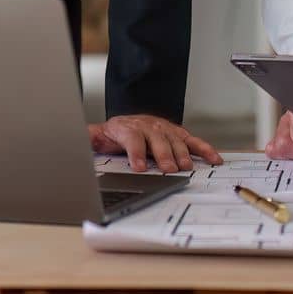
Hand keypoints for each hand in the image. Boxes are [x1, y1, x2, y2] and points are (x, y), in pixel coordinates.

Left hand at [89, 114, 222, 172]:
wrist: (124, 123)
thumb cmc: (113, 135)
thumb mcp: (96, 137)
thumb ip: (89, 139)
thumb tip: (79, 139)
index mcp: (126, 128)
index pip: (133, 139)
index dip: (137, 153)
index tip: (139, 167)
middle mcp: (147, 125)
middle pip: (157, 139)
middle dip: (163, 155)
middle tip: (168, 169)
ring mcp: (164, 128)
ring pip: (175, 140)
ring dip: (181, 153)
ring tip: (185, 166)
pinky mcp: (177, 133)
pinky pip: (192, 141)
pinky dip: (204, 149)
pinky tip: (213, 158)